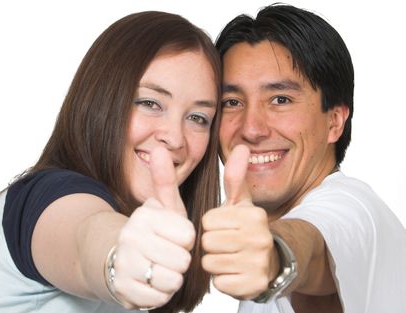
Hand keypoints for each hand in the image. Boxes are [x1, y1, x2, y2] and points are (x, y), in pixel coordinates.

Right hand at [113, 147, 194, 308]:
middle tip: (166, 254)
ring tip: (158, 267)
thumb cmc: (151, 232)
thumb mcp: (162, 206)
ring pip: (171, 281)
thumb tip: (159, 150)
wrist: (117, 257)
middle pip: (182, 260)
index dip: (186, 240)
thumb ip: (165, 180)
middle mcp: (130, 237)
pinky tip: (148, 281)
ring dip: (170, 279)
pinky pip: (158, 298)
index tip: (173, 236)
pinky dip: (158, 294)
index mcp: (145, 215)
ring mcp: (124, 264)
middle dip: (179, 261)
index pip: (188, 236)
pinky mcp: (121, 289)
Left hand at [201, 145, 277, 299]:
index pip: (207, 221)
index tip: (224, 228)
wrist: (271, 262)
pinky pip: (219, 283)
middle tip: (225, 245)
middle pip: (207, 242)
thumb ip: (236, 176)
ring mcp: (258, 262)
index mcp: (253, 215)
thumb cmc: (246, 229)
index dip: (210, 226)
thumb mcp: (241, 202)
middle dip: (211, 245)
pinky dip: (223, 280)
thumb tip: (241, 146)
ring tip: (229, 258)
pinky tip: (235, 273)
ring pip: (210, 263)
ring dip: (215, 263)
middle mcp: (259, 237)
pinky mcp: (254, 285)